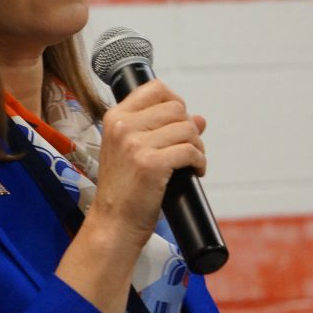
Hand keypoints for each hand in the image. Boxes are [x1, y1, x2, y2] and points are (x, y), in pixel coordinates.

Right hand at [88, 79, 207, 248]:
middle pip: (176, 108)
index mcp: (116, 117)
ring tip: (191, 162)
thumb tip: (199, 118)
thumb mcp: (134, 151)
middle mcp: (123, 126)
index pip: (155, 88)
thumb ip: (162, 129)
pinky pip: (190, 150)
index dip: (175, 101)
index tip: (179, 121)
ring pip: (187, 128)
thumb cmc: (124, 190)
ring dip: (197, 146)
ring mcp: (135, 144)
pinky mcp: (151, 164)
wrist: (113, 224)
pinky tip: (195, 171)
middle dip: (189, 128)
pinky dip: (199, 161)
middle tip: (187, 148)